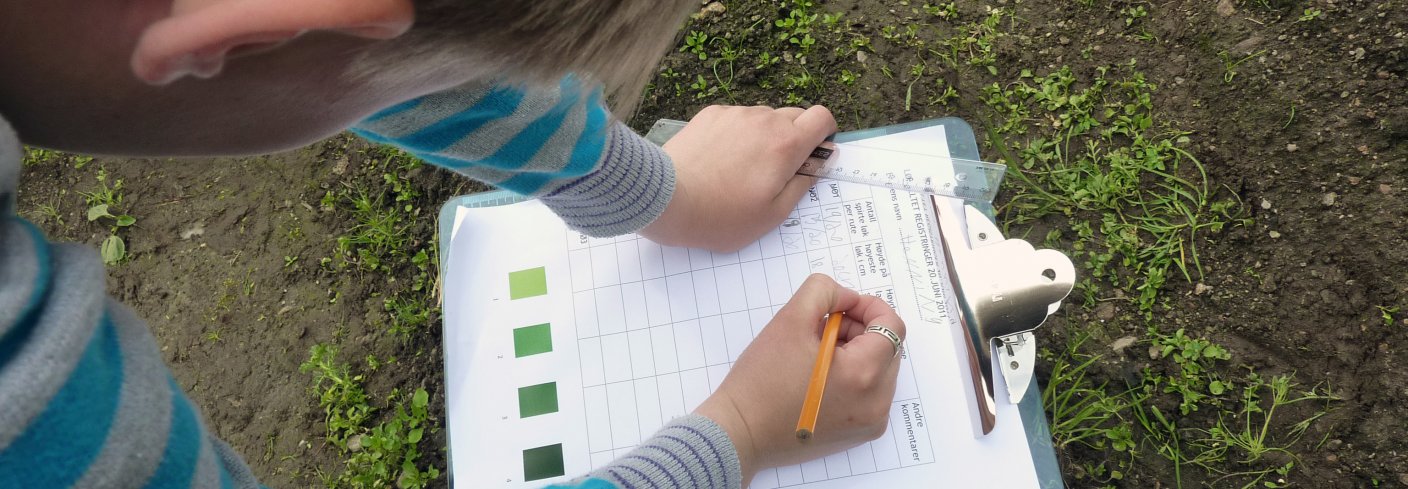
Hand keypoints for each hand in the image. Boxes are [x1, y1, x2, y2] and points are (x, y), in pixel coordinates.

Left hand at [641, 104, 835, 251]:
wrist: (667, 199)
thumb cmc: (721, 216)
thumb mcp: (772, 215)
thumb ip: (802, 186)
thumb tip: (819, 165)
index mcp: (786, 144)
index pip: (823, 118)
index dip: (825, 134)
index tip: (814, 154)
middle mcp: (765, 120)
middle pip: (795, 116)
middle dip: (795, 138)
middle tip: (776, 170)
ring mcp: (736, 114)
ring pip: (764, 118)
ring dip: (764, 136)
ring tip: (741, 169)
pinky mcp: (711, 114)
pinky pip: (736, 119)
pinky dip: (737, 134)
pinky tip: (718, 160)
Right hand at [693, 274, 905, 483]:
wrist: (740, 433)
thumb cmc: (760, 381)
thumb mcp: (789, 320)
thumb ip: (823, 292)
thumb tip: (847, 298)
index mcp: (863, 374)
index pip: (892, 326)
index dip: (868, 307)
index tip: (840, 307)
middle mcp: (876, 403)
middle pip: (888, 348)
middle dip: (860, 330)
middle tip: (821, 330)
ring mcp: (871, 422)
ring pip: (880, 370)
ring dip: (856, 353)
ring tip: (816, 355)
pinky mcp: (860, 433)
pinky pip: (871, 393)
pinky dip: (854, 377)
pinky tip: (819, 378)